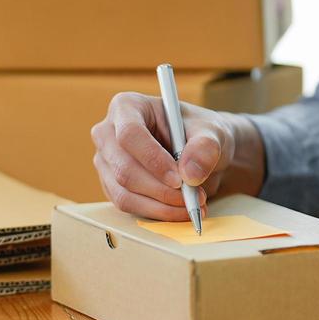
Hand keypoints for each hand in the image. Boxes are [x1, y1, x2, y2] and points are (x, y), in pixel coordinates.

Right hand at [90, 92, 234, 220]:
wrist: (199, 151)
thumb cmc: (200, 133)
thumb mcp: (212, 132)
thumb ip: (206, 147)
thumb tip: (190, 174)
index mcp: (127, 106)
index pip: (130, 134)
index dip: (152, 160)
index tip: (179, 179)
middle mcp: (108, 132)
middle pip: (123, 168)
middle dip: (160, 190)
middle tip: (192, 197)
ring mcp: (106, 161)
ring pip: (123, 193)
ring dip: (160, 206)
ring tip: (191, 204)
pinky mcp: (111, 184)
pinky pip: (127, 205)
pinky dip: (156, 212)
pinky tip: (179, 209)